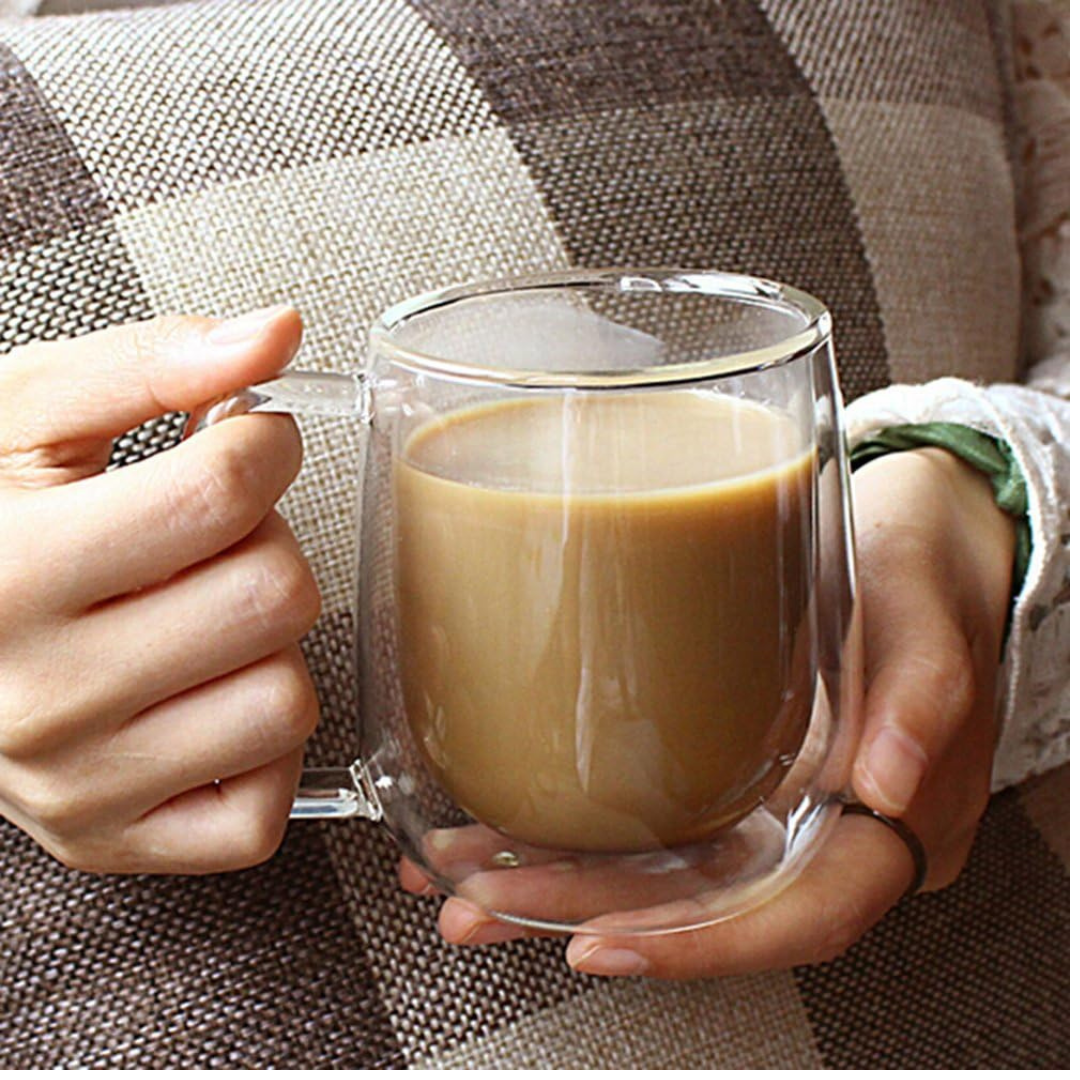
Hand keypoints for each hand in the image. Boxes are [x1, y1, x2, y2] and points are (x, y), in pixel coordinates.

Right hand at [0, 307, 320, 873]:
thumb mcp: (23, 416)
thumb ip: (149, 362)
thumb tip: (276, 332)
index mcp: (4, 570)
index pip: (223, 492)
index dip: (263, 444)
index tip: (243, 443)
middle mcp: (34, 698)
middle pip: (272, 597)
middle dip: (265, 548)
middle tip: (210, 543)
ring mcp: (76, 787)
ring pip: (284, 702)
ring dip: (266, 648)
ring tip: (199, 620)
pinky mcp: (113, 843)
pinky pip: (263, 807)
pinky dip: (256, 748)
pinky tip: (202, 700)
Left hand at [400, 447, 1015, 976]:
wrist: (907, 542)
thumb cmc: (923, 581)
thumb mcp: (931, 620)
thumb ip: (925, 696)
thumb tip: (886, 784)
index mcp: (877, 826)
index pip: (793, 917)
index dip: (700, 946)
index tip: (601, 943)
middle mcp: (808, 830)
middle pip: (697, 904)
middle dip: (584, 914)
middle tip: (477, 903)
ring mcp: (760, 800)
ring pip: (658, 867)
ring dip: (556, 880)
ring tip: (458, 873)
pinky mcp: (721, 760)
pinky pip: (647, 811)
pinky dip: (574, 826)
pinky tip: (500, 820)